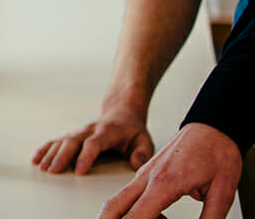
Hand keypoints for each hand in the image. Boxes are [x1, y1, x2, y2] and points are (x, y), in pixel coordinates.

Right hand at [33, 108, 154, 174]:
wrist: (121, 114)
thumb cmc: (132, 131)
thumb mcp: (144, 140)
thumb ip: (142, 153)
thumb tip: (136, 164)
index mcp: (107, 132)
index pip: (93, 144)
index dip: (85, 157)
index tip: (79, 171)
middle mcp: (89, 130)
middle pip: (72, 142)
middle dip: (61, 157)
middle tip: (53, 171)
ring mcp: (78, 132)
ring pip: (61, 141)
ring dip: (51, 154)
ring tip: (43, 168)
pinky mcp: (72, 135)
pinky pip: (55, 141)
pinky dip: (45, 149)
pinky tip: (37, 159)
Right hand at [99, 123, 243, 218]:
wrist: (213, 127)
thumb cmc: (218, 152)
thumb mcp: (223, 192)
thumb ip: (211, 218)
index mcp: (164, 182)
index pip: (136, 216)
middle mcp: (147, 177)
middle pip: (114, 206)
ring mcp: (143, 173)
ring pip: (118, 200)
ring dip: (126, 217)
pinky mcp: (145, 172)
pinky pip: (130, 193)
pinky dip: (134, 209)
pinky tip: (158, 215)